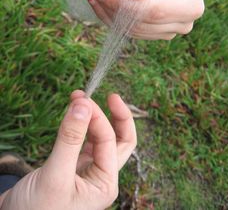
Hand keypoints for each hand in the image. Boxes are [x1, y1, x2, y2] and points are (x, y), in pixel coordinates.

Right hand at [0, 91, 135, 209]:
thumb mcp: (55, 175)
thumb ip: (70, 139)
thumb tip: (83, 105)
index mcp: (105, 184)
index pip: (110, 141)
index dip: (98, 118)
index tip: (81, 100)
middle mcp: (101, 176)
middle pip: (120, 140)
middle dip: (115, 117)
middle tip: (110, 96)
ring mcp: (88, 169)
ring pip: (100, 137)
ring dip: (95, 117)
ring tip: (80, 98)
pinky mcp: (73, 164)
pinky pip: (83, 139)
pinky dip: (81, 124)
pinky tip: (74, 114)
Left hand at [86, 0, 204, 39]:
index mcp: (191, 5)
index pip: (154, 12)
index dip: (124, 4)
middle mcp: (182, 24)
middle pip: (140, 23)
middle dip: (111, 4)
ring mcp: (165, 32)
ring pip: (128, 29)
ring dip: (105, 7)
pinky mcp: (149, 33)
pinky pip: (124, 29)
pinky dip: (107, 13)